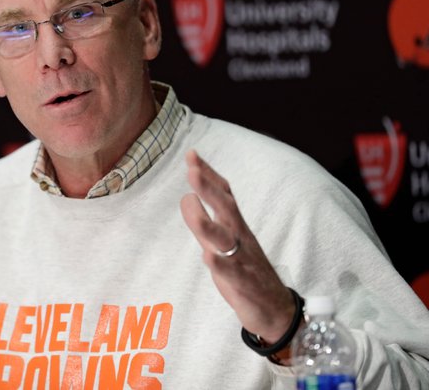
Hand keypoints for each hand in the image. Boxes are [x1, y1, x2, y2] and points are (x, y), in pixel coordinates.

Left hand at [179, 150, 293, 344]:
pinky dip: (220, 264)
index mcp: (235, 226)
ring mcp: (241, 259)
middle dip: (208, 187)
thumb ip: (207, 220)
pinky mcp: (243, 284)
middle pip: (225, 208)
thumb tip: (188, 197)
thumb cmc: (245, 270)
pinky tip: (208, 256)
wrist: (275, 308)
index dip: (208, 175)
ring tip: (189, 203)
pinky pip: (231, 273)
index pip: (223, 194)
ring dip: (205, 221)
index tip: (192, 154)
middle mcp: (239, 238)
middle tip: (192, 168)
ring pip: (224, 239)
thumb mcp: (226, 241)